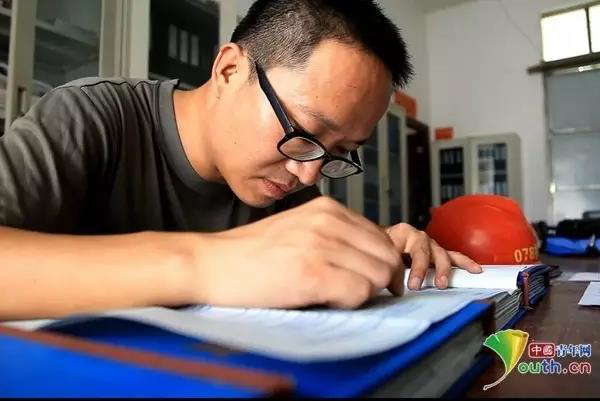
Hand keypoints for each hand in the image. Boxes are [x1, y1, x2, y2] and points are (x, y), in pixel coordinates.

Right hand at [192, 196, 400, 308]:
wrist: (211, 263)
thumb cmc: (252, 254)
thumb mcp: (300, 230)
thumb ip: (336, 237)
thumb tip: (373, 260)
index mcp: (328, 209)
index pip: (383, 239)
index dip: (379, 265)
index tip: (366, 280)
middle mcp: (329, 221)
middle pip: (387, 257)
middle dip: (376, 280)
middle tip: (350, 291)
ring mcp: (321, 245)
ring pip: (378, 276)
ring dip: (360, 292)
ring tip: (329, 293)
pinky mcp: (311, 273)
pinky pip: (358, 293)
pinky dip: (347, 303)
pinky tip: (320, 299)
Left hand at [384, 223, 481, 293]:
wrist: (382, 239)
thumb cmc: (382, 244)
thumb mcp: (381, 252)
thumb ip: (389, 267)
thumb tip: (394, 285)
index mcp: (403, 232)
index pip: (408, 250)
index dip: (410, 268)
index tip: (410, 285)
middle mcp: (419, 236)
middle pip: (425, 251)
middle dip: (422, 269)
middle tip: (417, 285)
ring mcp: (430, 244)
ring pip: (441, 255)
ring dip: (442, 270)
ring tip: (442, 283)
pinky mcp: (438, 252)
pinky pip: (454, 257)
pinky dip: (465, 263)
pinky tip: (475, 269)